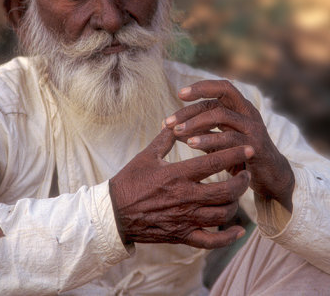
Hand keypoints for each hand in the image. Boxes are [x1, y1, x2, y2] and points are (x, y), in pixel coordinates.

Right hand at [109, 127, 252, 248]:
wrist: (115, 213)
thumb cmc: (129, 181)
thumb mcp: (146, 155)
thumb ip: (164, 139)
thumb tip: (175, 122)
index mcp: (176, 175)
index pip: (213, 163)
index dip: (234, 154)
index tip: (248, 148)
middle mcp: (185, 197)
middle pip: (226, 190)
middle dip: (242, 181)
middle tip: (245, 172)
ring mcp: (185, 218)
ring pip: (223, 213)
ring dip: (236, 202)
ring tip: (237, 193)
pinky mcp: (182, 234)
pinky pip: (212, 241)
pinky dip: (228, 237)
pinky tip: (238, 230)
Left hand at [164, 80, 294, 211]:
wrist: (270, 177)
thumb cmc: (239, 155)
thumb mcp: (218, 140)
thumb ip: (199, 131)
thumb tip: (169, 128)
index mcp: (240, 107)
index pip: (220, 88)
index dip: (200, 88)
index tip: (180, 94)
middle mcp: (248, 112)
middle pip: (220, 98)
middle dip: (192, 106)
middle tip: (169, 120)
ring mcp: (253, 128)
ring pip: (222, 115)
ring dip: (196, 122)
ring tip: (176, 131)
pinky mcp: (255, 146)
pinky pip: (229, 138)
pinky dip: (208, 139)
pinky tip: (192, 144)